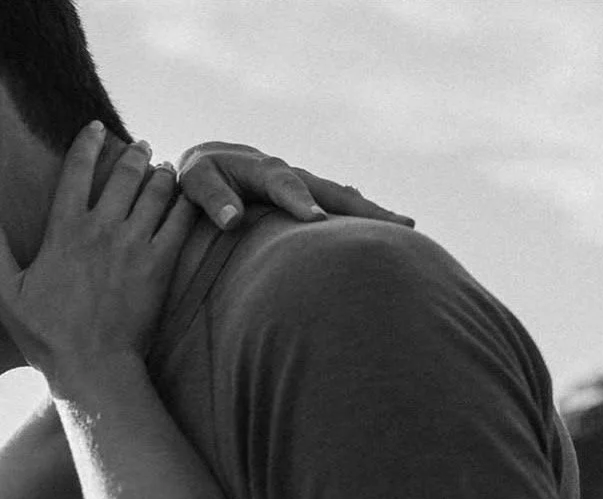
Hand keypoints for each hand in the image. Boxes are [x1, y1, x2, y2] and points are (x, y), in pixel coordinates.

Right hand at [0, 123, 195, 393]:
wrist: (92, 368)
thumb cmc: (46, 335)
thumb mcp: (5, 291)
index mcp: (64, 230)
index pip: (77, 169)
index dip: (89, 143)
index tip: (97, 128)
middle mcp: (102, 229)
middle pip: (125, 173)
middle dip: (134, 153)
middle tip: (140, 146)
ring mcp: (135, 245)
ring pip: (156, 191)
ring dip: (161, 174)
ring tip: (163, 168)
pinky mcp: (160, 266)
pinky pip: (179, 222)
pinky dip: (184, 204)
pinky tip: (185, 198)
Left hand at [177, 141, 413, 230]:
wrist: (206, 163)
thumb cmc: (196, 177)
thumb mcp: (195, 182)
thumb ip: (212, 198)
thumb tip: (233, 220)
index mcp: (262, 169)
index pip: (284, 185)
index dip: (300, 201)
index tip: (316, 221)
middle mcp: (290, 174)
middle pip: (331, 191)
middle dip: (361, 209)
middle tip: (396, 224)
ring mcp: (302, 186)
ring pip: (341, 198)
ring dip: (372, 214)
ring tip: (407, 228)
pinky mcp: (306, 198)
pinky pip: (336, 207)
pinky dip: (358, 218)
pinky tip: (383, 231)